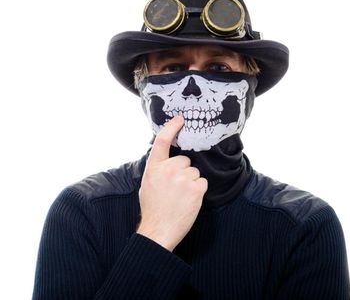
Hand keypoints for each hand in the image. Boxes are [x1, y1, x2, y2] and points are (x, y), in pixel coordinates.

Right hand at [136, 116, 207, 251]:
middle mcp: (168, 169)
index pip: (162, 141)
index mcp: (154, 167)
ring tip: (180, 197)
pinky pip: (202, 182)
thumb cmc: (153, 209)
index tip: (180, 119)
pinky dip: (198, 191)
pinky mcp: (195, 188)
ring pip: (194, 172)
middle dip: (183, 171)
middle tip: (175, 189)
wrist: (158, 230)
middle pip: (184, 160)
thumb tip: (168, 160)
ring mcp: (182, 178)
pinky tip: (188, 201)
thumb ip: (157, 169)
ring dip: (191, 182)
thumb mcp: (147, 184)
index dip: (172, 127)